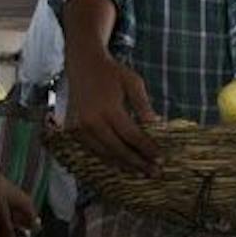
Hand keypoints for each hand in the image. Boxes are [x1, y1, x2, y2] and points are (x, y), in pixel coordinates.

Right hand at [66, 49, 159, 175]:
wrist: (83, 64)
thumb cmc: (111, 72)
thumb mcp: (133, 82)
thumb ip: (143, 106)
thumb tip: (157, 127)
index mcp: (107, 108)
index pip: (131, 135)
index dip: (146, 149)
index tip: (160, 158)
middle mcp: (91, 121)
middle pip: (117, 149)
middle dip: (137, 162)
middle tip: (154, 172)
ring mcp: (80, 128)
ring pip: (104, 154)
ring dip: (124, 165)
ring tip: (141, 172)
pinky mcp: (75, 130)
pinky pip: (93, 150)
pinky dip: (109, 159)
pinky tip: (122, 164)